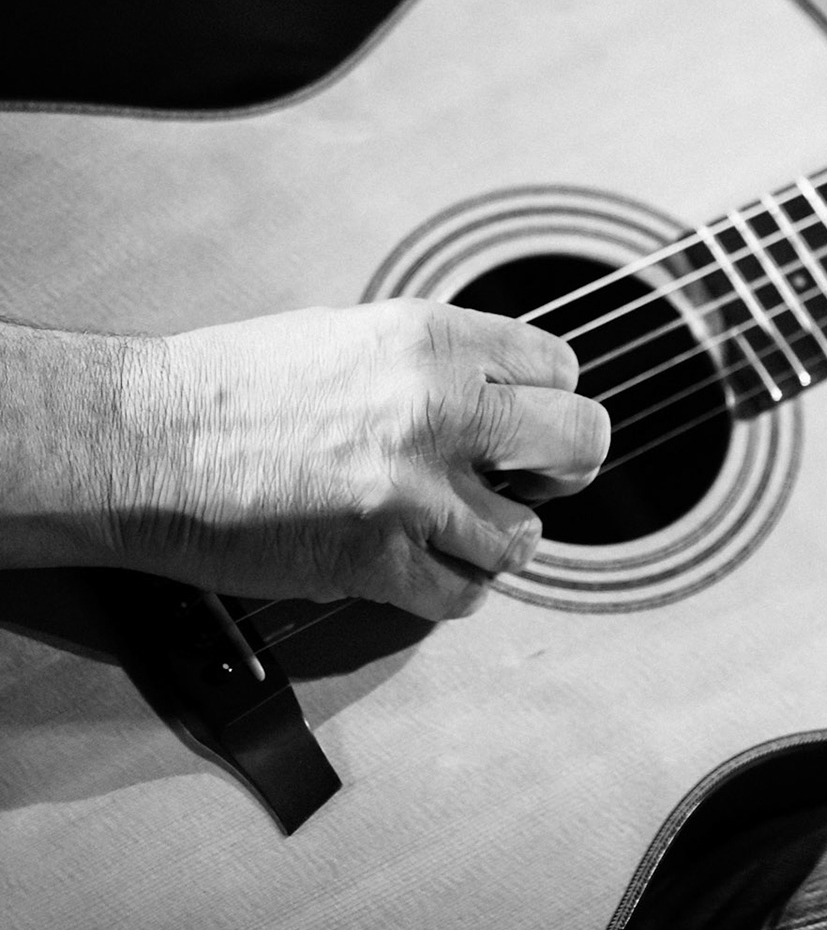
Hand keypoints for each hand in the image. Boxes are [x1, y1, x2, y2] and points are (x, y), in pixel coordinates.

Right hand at [106, 300, 609, 619]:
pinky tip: (426, 565)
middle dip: (564, 466)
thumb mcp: (355, 334)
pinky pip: (464, 595)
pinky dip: (453, 589)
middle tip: (534, 477)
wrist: (142, 443)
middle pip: (581, 443)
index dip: (549, 399)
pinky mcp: (379, 563)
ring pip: (525, 537)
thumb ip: (438, 363)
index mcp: (434, 340)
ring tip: (459, 526)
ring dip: (499, 538)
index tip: (529, 418)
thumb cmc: (231, 387)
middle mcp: (439, 409)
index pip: (560, 370)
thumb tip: (503, 391)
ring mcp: (414, 492)